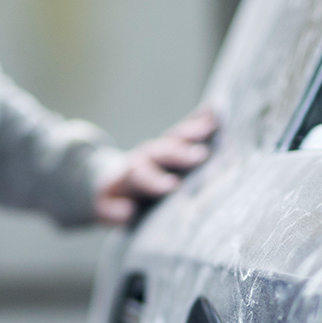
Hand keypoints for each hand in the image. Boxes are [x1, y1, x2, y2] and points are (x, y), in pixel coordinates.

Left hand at [94, 106, 217, 225]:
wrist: (115, 182)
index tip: (172, 186)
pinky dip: (198, 120)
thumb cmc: (116, 202)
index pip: (141, 175)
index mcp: (129, 174)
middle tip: (201, 156)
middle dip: (181, 153)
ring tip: (212, 125)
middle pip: (162, 151)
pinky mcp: (173, 142)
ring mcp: (160, 147)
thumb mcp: (108, 210)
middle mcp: (145, 155)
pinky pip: (186, 130)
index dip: (155, 180)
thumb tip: (127, 210)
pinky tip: (213, 111)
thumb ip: (113, 211)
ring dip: (193, 132)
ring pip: (175, 138)